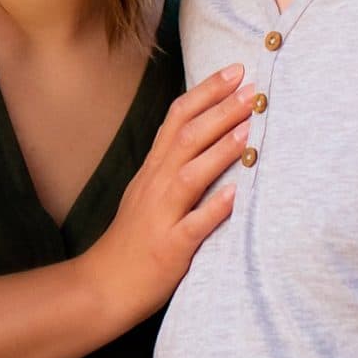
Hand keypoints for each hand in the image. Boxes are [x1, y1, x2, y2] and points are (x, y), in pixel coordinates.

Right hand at [78, 63, 254, 326]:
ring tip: (249, 126)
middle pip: (187, 137)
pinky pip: (193, 225)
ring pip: (189, 173)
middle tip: (253, 88)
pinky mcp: (170, 248)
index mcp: (153, 169)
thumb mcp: (149, 193)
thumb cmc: (134, 240)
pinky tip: (235, 194)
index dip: (206, 92)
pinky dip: (213, 208)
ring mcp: (161, 216)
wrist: (104, 285)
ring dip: (220, 148)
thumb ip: (175, 166)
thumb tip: (210, 137)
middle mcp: (155, 185)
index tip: (235, 71)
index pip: (178, 118)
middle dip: (221, 110)